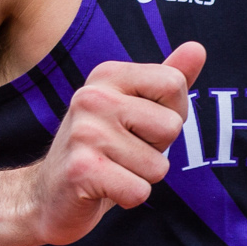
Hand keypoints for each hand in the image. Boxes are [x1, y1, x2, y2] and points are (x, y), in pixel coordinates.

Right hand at [25, 42, 204, 245]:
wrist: (48, 196)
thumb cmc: (105, 149)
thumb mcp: (138, 109)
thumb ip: (169, 79)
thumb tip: (197, 48)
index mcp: (108, 74)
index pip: (174, 84)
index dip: (171, 114)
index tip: (141, 125)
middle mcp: (92, 97)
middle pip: (171, 125)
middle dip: (157, 150)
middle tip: (123, 153)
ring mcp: (84, 133)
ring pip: (158, 166)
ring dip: (142, 177)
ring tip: (112, 170)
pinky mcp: (82, 170)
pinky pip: (139, 191)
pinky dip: (129, 198)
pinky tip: (103, 189)